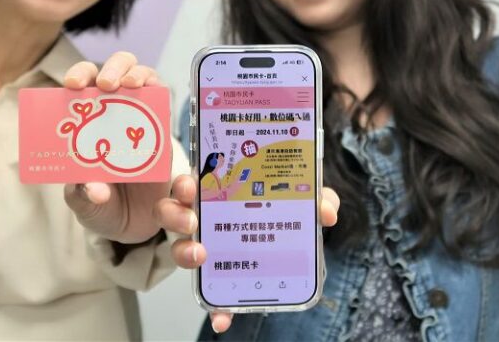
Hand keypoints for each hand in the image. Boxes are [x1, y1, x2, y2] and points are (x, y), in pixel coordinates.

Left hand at [62, 51, 167, 243]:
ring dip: (139, 73)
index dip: (79, 75)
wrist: (133, 228)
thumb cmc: (101, 206)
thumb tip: (95, 188)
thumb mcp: (84, 204)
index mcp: (86, 120)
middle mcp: (114, 111)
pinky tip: (154, 94)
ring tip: (132, 85)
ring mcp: (142, 118)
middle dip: (113, 67)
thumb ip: (84, 195)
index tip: (72, 85)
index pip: (82, 83)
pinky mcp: (163, 132)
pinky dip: (161, 93)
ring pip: (145, 77)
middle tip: (106, 85)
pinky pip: (165, 105)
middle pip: (117, 69)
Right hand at [155, 174, 339, 333]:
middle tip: (192, 221)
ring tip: (201, 256)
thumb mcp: (299, 198)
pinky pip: (207, 293)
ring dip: (185, 252)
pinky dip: (214, 307)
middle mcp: (201, 215)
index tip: (189, 186)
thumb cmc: (279, 207)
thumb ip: (315, 197)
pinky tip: (222, 319)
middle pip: (172, 210)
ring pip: (179, 247)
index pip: (192, 180)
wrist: (284, 238)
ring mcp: (202, 246)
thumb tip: (325, 212)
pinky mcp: (215, 278)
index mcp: (216, 189)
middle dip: (176, 214)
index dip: (184, 182)